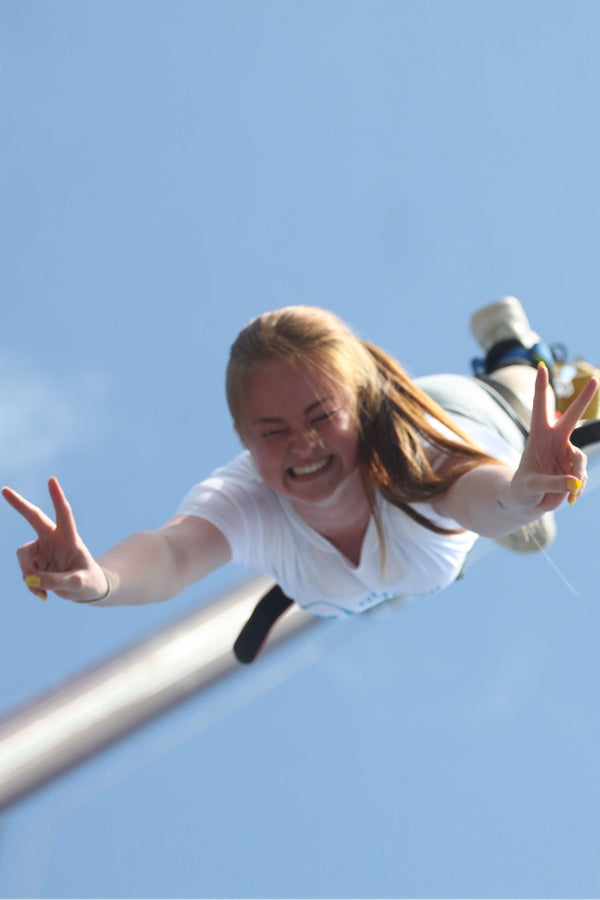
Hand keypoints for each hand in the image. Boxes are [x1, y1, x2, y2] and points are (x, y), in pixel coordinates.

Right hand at [2, 477, 108, 601]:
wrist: (85, 589)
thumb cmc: (88, 582)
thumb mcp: (79, 585)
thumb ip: (57, 582)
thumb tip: (32, 580)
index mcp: (70, 538)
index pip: (64, 515)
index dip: (57, 498)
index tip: (52, 480)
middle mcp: (53, 538)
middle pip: (34, 517)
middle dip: (19, 504)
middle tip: (4, 490)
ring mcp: (42, 548)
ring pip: (23, 555)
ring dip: (29, 574)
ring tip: (43, 592)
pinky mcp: (34, 560)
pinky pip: (25, 572)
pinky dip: (31, 585)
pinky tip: (42, 593)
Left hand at [506, 364, 598, 513]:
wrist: (527, 502)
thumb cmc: (522, 491)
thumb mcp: (531, 488)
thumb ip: (552, 484)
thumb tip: (574, 483)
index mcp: (537, 437)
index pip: (540, 408)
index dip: (541, 388)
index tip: (542, 366)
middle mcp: (554, 440)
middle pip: (572, 416)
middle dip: (584, 399)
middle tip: (595, 379)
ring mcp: (566, 452)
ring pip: (580, 459)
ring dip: (576, 476)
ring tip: (569, 495)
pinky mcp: (574, 466)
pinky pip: (582, 474)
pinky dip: (578, 488)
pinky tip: (571, 499)